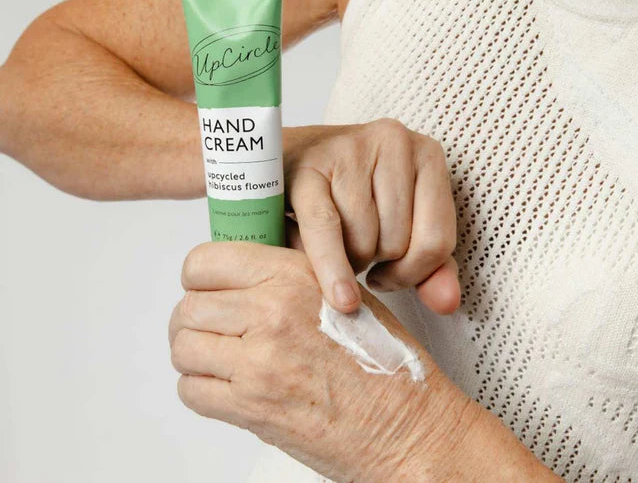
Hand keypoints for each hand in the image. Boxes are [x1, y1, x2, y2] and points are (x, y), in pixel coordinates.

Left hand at [169, 240, 473, 482]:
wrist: (407, 425)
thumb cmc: (385, 363)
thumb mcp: (343, 291)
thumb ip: (287, 276)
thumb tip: (240, 272)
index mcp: (293, 275)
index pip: (206, 261)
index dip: (200, 276)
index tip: (207, 286)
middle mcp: (271, 312)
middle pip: (187, 306)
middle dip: (196, 318)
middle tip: (214, 327)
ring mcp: (257, 361)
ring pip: (182, 346)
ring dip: (195, 353)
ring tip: (219, 356)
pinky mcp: (250, 408)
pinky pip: (190, 390)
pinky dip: (201, 388)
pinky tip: (227, 385)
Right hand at [283, 119, 459, 314]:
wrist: (292, 163)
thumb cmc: (352, 198)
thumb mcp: (402, 228)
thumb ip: (431, 269)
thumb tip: (447, 302)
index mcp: (428, 154)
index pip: (437, 240)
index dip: (413, 273)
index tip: (388, 272)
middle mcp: (394, 140)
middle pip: (397, 242)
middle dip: (375, 262)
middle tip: (356, 249)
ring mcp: (350, 147)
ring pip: (363, 241)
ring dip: (348, 261)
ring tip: (337, 243)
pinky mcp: (310, 164)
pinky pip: (326, 230)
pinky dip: (331, 267)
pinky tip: (337, 293)